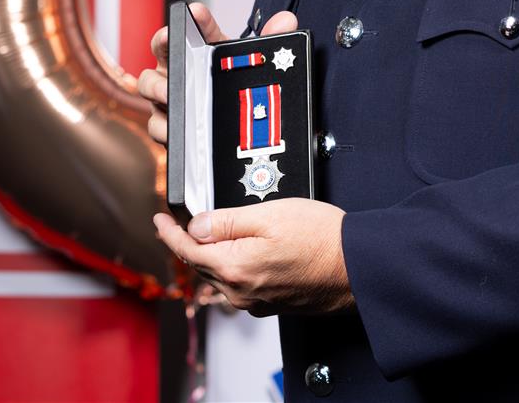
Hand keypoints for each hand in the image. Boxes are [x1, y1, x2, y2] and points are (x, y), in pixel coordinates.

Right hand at [137, 4, 297, 145]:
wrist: (238, 129)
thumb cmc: (236, 87)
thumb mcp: (254, 64)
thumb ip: (271, 40)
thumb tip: (286, 21)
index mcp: (193, 54)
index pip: (180, 33)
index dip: (184, 22)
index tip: (195, 12)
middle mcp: (175, 75)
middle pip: (157, 59)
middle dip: (162, 58)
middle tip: (175, 65)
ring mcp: (169, 102)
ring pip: (149, 92)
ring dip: (158, 93)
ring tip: (173, 99)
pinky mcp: (171, 129)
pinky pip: (157, 126)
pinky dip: (164, 127)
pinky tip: (176, 131)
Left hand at [152, 198, 352, 316]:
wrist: (358, 266)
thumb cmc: (321, 238)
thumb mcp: (268, 214)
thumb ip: (226, 221)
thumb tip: (196, 225)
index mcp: (234, 267)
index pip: (187, 250)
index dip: (169, 233)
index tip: (160, 220)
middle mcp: (241, 292)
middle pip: (201, 265)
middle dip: (188, 243)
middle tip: (179, 223)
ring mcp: (256, 302)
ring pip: (220, 277)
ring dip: (210, 256)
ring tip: (207, 236)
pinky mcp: (272, 304)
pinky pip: (240, 286)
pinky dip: (232, 268)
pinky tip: (239, 254)